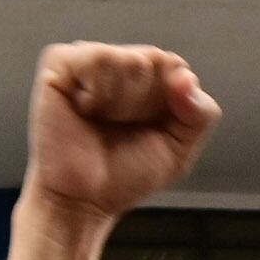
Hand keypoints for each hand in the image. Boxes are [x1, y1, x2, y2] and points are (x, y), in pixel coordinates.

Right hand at [24, 43, 219, 225]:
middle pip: (154, 61)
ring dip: (121, 100)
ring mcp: (87, 60)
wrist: (82, 202)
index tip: (149, 130)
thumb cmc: (124, 176)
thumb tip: (187, 79)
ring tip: (100, 120)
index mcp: (147, 78)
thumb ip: (200, 115)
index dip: (168, 102)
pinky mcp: (59, 64)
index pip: (175, 67)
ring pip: (127, 59)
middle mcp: (118, 63)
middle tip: (120, 128)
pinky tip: (85, 108)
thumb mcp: (179, 151)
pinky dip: (97, 90)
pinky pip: (95, 57)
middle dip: (144, 104)